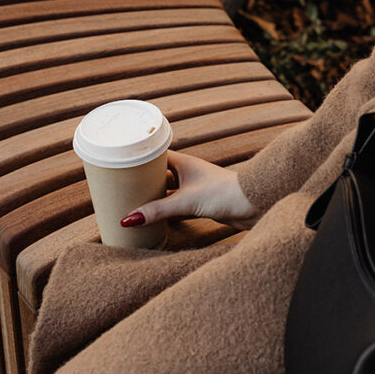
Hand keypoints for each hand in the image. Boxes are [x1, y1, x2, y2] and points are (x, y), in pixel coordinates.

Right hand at [120, 150, 259, 229]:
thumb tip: (128, 219)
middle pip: (158, 173)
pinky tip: (154, 217)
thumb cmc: (225, 194)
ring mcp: (194, 187)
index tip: (118, 161)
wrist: (255, 204)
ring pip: (167, 190)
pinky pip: (176, 204)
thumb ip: (157, 211)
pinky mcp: (201, 203)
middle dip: (141, 179)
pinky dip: (165, 209)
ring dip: (153, 195)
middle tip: (119, 185)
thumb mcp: (185, 202)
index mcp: (183, 162)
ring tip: (131, 201)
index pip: (153, 154)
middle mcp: (188, 172)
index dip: (137, 157)